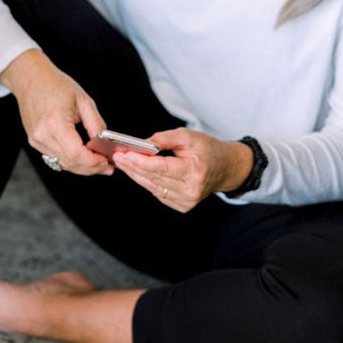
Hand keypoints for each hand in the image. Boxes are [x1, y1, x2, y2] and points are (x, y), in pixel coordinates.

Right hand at [0, 49, 112, 176]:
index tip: (106, 160)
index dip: (93, 162)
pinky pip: (56, 158)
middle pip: (70, 163)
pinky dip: (72, 161)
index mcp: (55, 123)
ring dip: (82, 167)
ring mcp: (36, 141)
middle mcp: (42, 135)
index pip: (76, 154)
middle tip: (107, 166)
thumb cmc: (56, 85)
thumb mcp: (84, 101)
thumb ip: (96, 124)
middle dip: (91, 168)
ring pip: (63, 164)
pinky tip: (84, 157)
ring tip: (99, 163)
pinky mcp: (35, 142)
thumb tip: (105, 144)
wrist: (31, 79)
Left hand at [114, 128, 252, 212]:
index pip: (162, 168)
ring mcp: (187, 201)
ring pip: (153, 187)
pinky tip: (136, 172)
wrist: (224, 168)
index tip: (125, 154)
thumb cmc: (207, 149)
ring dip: (136, 175)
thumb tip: (143, 144)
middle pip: (154, 178)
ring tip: (123, 163)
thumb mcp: (189, 136)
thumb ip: (165, 139)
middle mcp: (191, 190)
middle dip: (133, 167)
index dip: (141, 162)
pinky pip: (158, 193)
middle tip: (118, 157)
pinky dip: (146, 182)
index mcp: (195, 171)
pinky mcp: (182, 206)